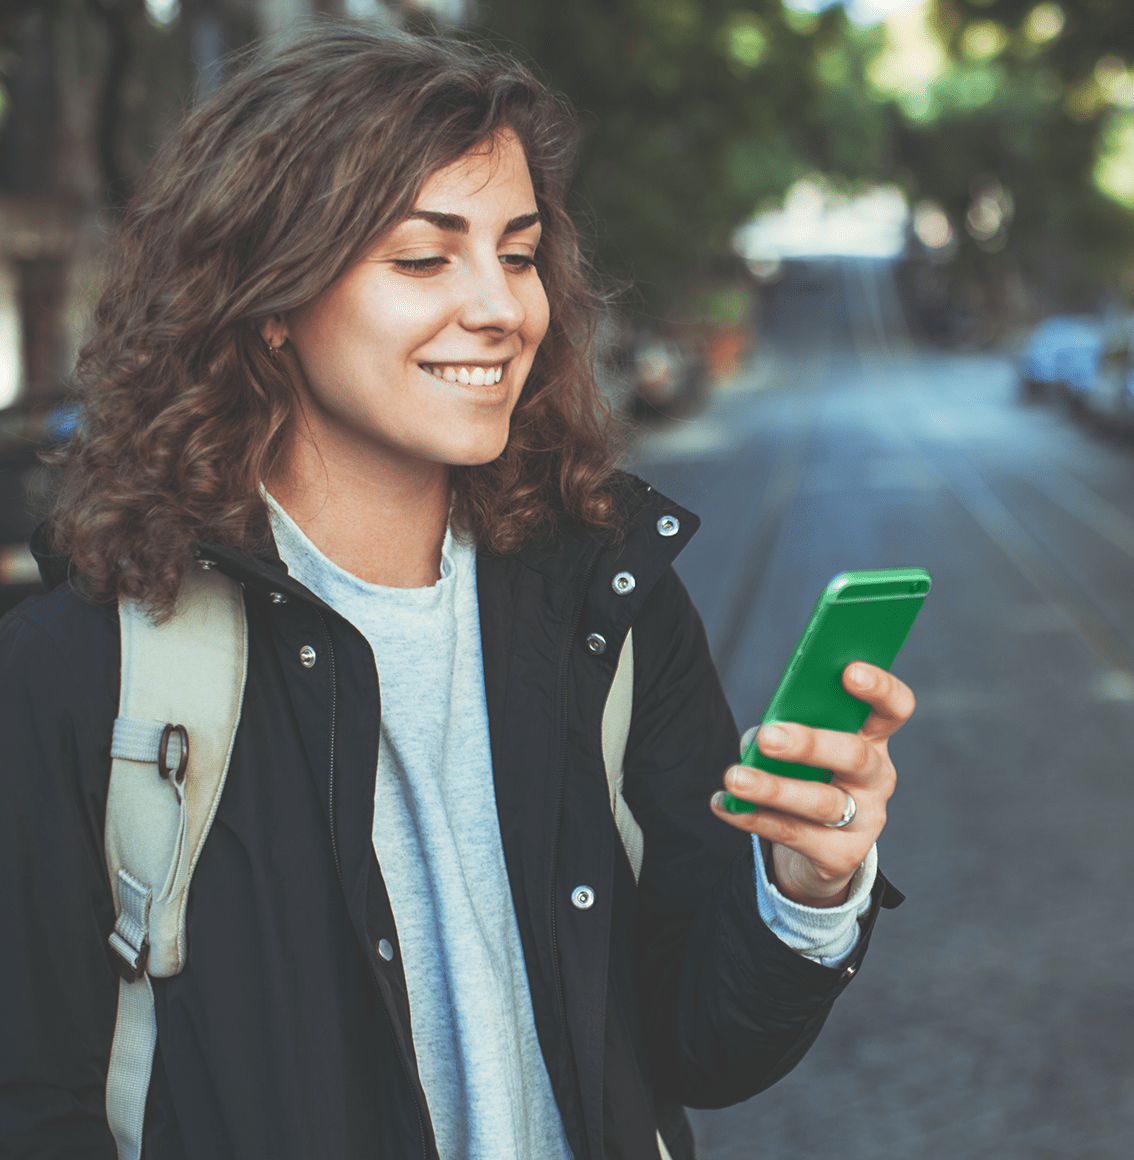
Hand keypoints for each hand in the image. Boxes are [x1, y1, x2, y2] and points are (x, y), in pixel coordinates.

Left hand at [710, 662, 913, 907]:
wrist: (819, 849)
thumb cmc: (808, 777)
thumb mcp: (804, 749)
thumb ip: (786, 729)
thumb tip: (759, 734)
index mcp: (872, 738)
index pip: (893, 708)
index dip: (879, 688)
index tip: (848, 671)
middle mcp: (877, 776)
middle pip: (853, 754)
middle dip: (808, 743)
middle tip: (768, 737)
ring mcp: (866, 819)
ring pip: (820, 801)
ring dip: (772, 788)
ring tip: (734, 778)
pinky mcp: (843, 855)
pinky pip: (794, 834)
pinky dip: (753, 818)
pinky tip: (724, 805)